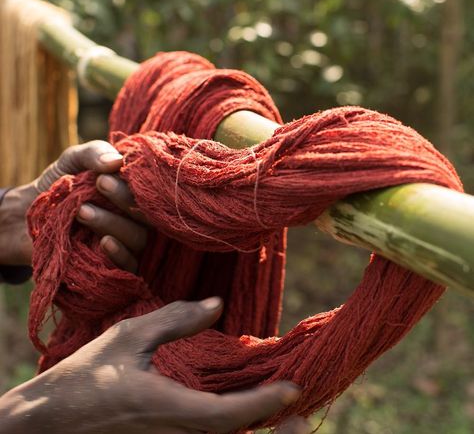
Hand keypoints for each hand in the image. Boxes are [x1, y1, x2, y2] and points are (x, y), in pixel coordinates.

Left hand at [0, 140, 146, 271]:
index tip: (104, 175)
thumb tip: (118, 162)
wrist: (28, 214)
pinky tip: (105, 242)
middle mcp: (135, 219)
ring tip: (82, 211)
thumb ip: (95, 153)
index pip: (148, 192)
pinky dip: (120, 254)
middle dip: (124, 199)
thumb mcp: (73, 161)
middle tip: (99, 185)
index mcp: (132, 194)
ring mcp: (127, 243)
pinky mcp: (115, 266)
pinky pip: (130, 265)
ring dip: (113, 223)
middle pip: (147, 216)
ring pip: (138, 238)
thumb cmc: (58, 185)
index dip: (134, 184)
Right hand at [0, 298, 307, 433]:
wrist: (44, 427)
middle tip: (298, 412)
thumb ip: (174, 321)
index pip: (226, 414)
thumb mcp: (127, 337)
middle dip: (271, 427)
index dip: (263, 403)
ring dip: (252, 428)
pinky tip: (239, 412)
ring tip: (280, 410)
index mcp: (165, 408)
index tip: (293, 389)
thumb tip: (216, 306)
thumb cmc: (83, 378)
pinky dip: (228, 428)